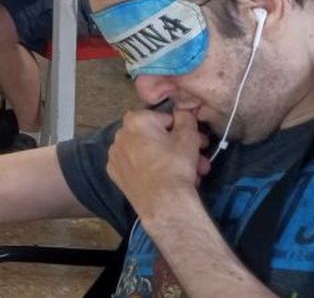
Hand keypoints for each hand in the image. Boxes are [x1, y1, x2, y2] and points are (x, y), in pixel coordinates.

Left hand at [107, 107, 209, 221]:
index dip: (184, 130)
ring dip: (169, 159)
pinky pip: (136, 165)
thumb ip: (186, 118)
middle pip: (156, 137)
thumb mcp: (189, 136)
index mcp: (135, 120)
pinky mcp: (115, 173)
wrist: (163, 202)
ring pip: (148, 152)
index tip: (198, 142)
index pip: (165, 119)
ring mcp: (115, 155)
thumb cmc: (176, 166)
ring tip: (191, 174)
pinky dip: (150, 169)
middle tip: (198, 160)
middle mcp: (120, 135)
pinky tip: (167, 180)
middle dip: (180, 148)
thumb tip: (182, 112)